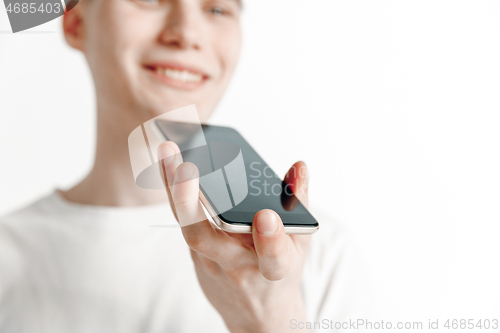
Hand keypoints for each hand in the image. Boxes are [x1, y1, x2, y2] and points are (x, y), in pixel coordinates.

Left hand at [158, 141, 311, 332]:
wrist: (256, 314)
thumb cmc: (279, 274)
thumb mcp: (300, 245)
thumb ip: (299, 204)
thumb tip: (299, 166)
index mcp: (274, 269)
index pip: (273, 259)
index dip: (270, 241)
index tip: (266, 216)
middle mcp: (236, 266)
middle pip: (205, 238)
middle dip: (190, 201)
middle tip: (183, 165)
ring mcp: (210, 262)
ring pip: (186, 226)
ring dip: (173, 188)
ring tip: (168, 149)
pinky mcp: (196, 255)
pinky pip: (183, 221)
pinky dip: (175, 192)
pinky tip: (169, 163)